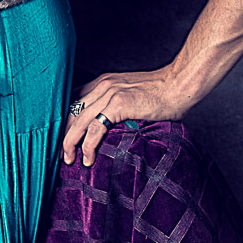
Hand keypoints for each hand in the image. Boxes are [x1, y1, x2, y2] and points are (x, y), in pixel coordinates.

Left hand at [63, 66, 188, 166]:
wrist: (181, 84)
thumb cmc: (163, 93)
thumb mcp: (133, 95)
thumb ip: (118, 106)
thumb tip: (112, 127)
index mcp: (104, 83)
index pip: (74, 101)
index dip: (65, 121)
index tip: (63, 138)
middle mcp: (103, 85)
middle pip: (71, 112)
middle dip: (63, 134)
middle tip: (61, 153)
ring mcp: (110, 93)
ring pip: (78, 121)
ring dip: (70, 143)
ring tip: (69, 159)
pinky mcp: (119, 104)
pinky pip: (95, 128)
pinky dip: (88, 145)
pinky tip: (88, 158)